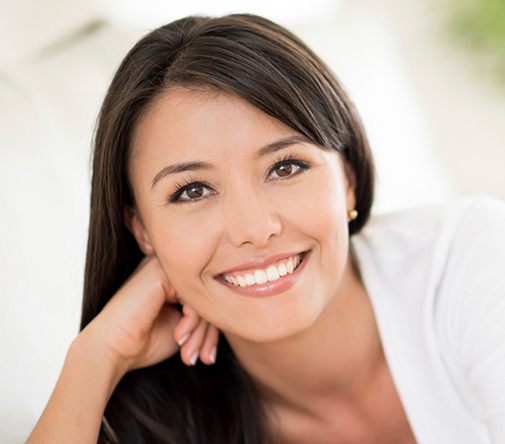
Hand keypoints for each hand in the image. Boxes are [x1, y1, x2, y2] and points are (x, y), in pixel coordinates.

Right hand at [80, 255, 219, 373]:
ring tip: (191, 353)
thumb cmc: (143, 343)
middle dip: (208, 333)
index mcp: (172, 284)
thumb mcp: (183, 331)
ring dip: (201, 331)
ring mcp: (164, 269)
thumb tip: (230, 315)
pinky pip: (192, 295)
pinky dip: (191, 319)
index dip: (210, 330)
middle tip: (203, 357)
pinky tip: (179, 336)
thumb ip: (203, 318)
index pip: (204, 301)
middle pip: (206, 298)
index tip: (208, 355)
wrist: (112, 350)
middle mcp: (169, 272)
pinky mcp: (160, 272)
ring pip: (202, 298)